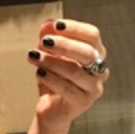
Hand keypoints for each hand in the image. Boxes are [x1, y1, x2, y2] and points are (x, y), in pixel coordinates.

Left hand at [27, 17, 108, 133]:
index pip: (92, 35)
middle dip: (64, 44)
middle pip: (87, 52)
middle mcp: (100, 70)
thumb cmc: (54, 77)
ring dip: (52, 61)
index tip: (55, 25)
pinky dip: (50, 78)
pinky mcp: (83, 103)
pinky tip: (38, 73)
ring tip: (34, 57)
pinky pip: (67, 88)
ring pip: (75, 71)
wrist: (51, 109)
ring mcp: (94, 88)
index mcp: (97, 53)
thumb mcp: (48, 53)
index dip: (75, 28)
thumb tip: (47, 24)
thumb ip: (48, 36)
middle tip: (44, 41)